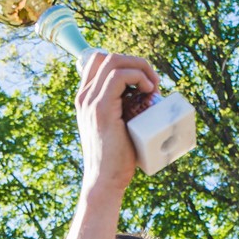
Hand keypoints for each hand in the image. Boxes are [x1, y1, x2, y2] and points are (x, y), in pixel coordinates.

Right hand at [76, 52, 158, 191]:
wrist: (105, 180)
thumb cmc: (118, 158)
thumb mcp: (120, 127)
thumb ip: (125, 112)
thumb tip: (149, 100)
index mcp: (87, 98)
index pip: (100, 62)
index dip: (125, 64)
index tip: (143, 82)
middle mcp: (85, 96)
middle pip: (108, 57)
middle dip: (137, 63)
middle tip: (154, 84)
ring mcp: (90, 101)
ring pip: (114, 61)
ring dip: (140, 67)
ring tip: (153, 87)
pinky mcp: (101, 109)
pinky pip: (119, 76)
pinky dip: (138, 76)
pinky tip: (149, 90)